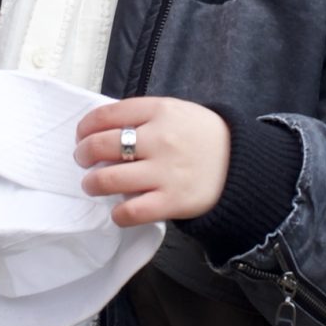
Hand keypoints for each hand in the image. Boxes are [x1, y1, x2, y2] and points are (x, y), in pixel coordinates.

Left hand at [74, 98, 230, 226]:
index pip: (106, 115)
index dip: (85, 127)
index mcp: (160, 111)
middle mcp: (160, 139)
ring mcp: (166, 172)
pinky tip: (118, 211)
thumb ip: (142, 116)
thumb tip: (101, 129)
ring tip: (93, 185)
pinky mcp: (172, 201)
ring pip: (108, 179)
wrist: (243, 164)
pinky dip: (117, 214)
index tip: (82, 136)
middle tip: (84, 161)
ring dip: (92, 184)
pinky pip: (130, 212)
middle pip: (101, 146)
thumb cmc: (202, 137)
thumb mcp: (176, 111)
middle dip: (83, 154)